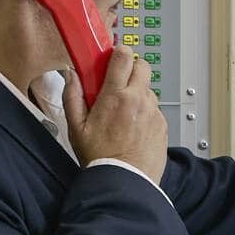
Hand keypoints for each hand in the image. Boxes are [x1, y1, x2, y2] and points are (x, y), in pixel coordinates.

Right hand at [62, 48, 166, 181]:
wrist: (124, 183)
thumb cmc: (100, 159)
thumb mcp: (76, 128)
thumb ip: (72, 97)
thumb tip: (72, 77)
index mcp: (115, 96)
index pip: (123, 56)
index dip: (118, 52)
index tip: (111, 58)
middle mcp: (138, 100)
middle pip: (142, 65)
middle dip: (131, 68)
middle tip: (118, 82)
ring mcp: (153, 112)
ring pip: (148, 89)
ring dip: (138, 94)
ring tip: (124, 113)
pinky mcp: (162, 125)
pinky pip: (155, 109)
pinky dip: (145, 113)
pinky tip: (133, 129)